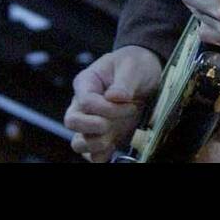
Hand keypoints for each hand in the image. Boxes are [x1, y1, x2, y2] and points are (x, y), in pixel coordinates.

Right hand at [64, 45, 161, 162]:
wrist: (147, 73)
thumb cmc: (135, 64)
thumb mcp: (133, 65)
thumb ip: (124, 81)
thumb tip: (114, 97)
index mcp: (86, 82)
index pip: (85, 101)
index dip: (105, 108)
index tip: (128, 104)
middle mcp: (83, 104)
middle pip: (72, 122)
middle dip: (93, 127)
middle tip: (113, 123)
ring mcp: (91, 122)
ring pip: (78, 142)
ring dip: (96, 143)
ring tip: (114, 134)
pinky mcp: (103, 136)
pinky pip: (92, 154)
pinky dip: (101, 155)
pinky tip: (115, 145)